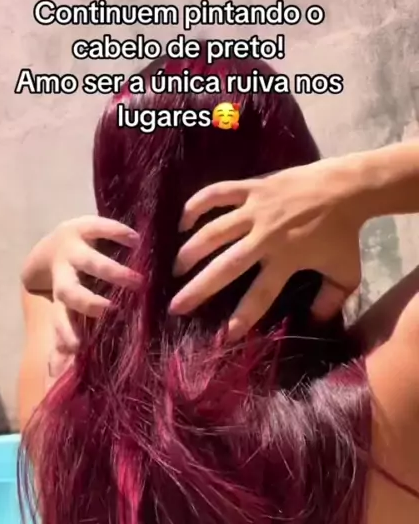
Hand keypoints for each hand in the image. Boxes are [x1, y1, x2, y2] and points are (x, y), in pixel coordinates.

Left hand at [22, 216, 140, 354]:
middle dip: (89, 303)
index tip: (79, 347)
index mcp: (61, 297)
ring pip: (90, 263)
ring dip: (111, 272)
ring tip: (137, 280)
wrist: (56, 242)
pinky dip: (118, 234)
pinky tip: (137, 242)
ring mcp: (74, 249)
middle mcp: (65, 275)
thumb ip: (66, 337)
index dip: (67, 332)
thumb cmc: (72, 283)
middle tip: (113, 310)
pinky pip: (101, 228)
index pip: (60, 320)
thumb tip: (56, 374)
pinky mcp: (84, 226)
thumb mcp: (67, 308)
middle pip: (70, 292)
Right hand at [168, 159, 362, 339]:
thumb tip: (313, 322)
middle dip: (198, 288)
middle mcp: (265, 237)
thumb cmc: (344, 233)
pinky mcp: (251, 187)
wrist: (347, 187)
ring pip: (213, 232)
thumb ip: (330, 301)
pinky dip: (196, 205)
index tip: (224, 336)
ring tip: (176, 268)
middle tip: (175, 306)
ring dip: (190, 251)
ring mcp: (255, 210)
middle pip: (225, 266)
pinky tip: (183, 222)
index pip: (259, 294)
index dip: (241, 317)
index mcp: (286, 259)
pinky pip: (217, 193)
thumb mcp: (346, 274)